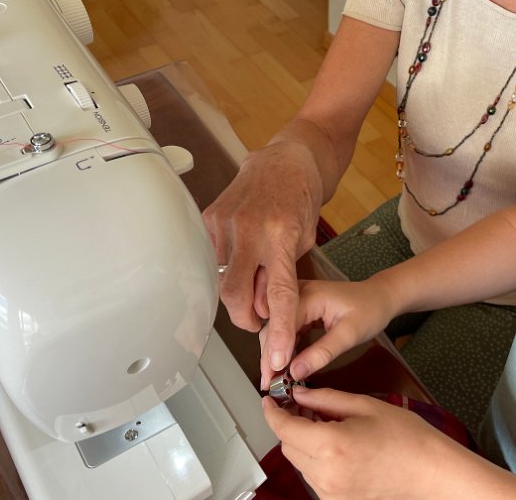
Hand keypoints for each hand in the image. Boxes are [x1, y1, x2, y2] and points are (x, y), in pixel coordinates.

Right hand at [202, 141, 322, 374]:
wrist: (287, 158)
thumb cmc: (301, 197)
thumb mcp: (305, 238)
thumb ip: (283, 273)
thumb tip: (263, 309)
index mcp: (282, 233)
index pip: (279, 293)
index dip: (280, 329)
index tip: (280, 357)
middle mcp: (250, 227)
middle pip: (236, 296)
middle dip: (247, 318)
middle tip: (260, 322)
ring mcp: (226, 220)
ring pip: (223, 279)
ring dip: (240, 289)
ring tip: (257, 274)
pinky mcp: (210, 216)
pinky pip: (214, 258)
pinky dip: (229, 265)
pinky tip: (244, 251)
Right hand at [260, 278, 395, 385]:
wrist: (380, 297)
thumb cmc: (370, 311)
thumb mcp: (350, 334)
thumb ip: (322, 353)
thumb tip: (295, 373)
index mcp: (309, 295)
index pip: (281, 324)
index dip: (274, 352)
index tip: (271, 377)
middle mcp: (298, 293)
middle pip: (274, 326)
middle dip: (269, 355)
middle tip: (269, 384)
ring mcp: (298, 299)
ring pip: (277, 328)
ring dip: (275, 353)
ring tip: (273, 379)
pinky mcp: (301, 308)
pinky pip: (286, 329)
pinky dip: (284, 347)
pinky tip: (284, 366)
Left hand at [263, 388, 452, 499]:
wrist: (430, 471)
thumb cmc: (407, 438)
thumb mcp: (364, 405)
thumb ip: (326, 399)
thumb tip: (300, 395)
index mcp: (331, 445)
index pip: (284, 428)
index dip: (272, 412)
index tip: (270, 401)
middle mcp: (326, 474)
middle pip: (288, 447)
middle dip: (290, 425)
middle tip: (304, 406)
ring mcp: (331, 493)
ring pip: (300, 463)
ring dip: (304, 443)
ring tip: (327, 425)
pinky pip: (314, 477)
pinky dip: (316, 460)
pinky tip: (336, 445)